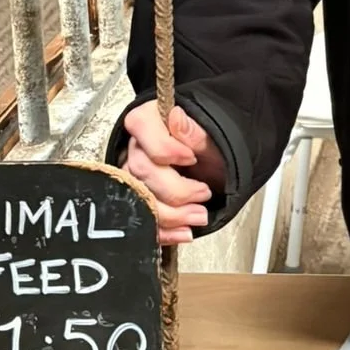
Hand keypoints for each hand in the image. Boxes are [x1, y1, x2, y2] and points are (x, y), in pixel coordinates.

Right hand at [122, 102, 225, 245]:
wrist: (216, 168)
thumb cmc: (213, 147)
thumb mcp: (213, 135)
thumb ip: (194, 130)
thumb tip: (176, 118)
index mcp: (149, 121)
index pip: (140, 127)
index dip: (165, 148)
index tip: (191, 158)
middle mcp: (136, 147)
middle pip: (141, 170)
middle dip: (175, 190)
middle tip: (203, 194)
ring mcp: (133, 175)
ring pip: (138, 198)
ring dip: (172, 215)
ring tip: (199, 216)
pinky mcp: (139, 201)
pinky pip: (142, 220)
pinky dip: (164, 231)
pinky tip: (183, 232)